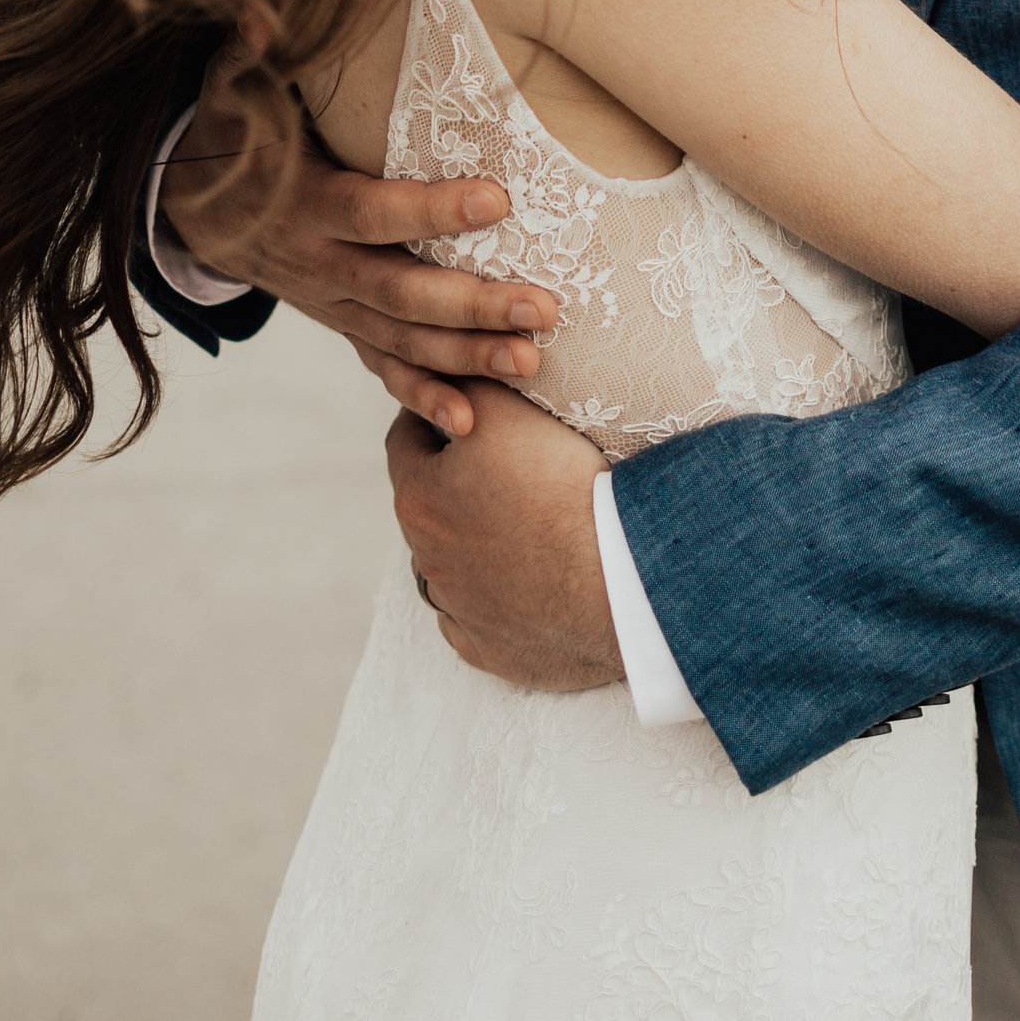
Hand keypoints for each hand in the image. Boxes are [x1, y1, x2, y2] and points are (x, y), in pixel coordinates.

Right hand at [157, 38, 559, 437]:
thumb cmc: (234, 136)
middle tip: (544, 308)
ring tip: (535, 363)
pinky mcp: (343, 324)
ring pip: (403, 341)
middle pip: (402, 293)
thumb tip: (259, 8)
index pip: (375, 212)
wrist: (196, 212)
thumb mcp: (234, 91)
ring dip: (468, 357)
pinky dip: (424, 397)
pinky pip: (384, 370)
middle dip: (472, 305)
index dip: (432, 208)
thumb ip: (250, 53)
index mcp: (305, 206)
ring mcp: (332, 306)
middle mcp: (320, 267)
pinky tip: (474, 423)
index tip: (500, 197)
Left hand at [388, 385, 620, 689]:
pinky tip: (528, 583)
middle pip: (429, 506)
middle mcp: (426, 560)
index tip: (461, 406)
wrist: (614, 578)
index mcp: (418, 499)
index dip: (433, 415)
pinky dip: (496, 600)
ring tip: (521, 525)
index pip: (406, 440)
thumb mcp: (507, 410)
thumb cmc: (557, 488)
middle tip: (500, 463)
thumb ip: (469, 384)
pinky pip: (479, 621)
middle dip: (453, 482)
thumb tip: (451, 367)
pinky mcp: (492, 653)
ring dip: (472, 544)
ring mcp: (458, 613)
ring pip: (450, 567)